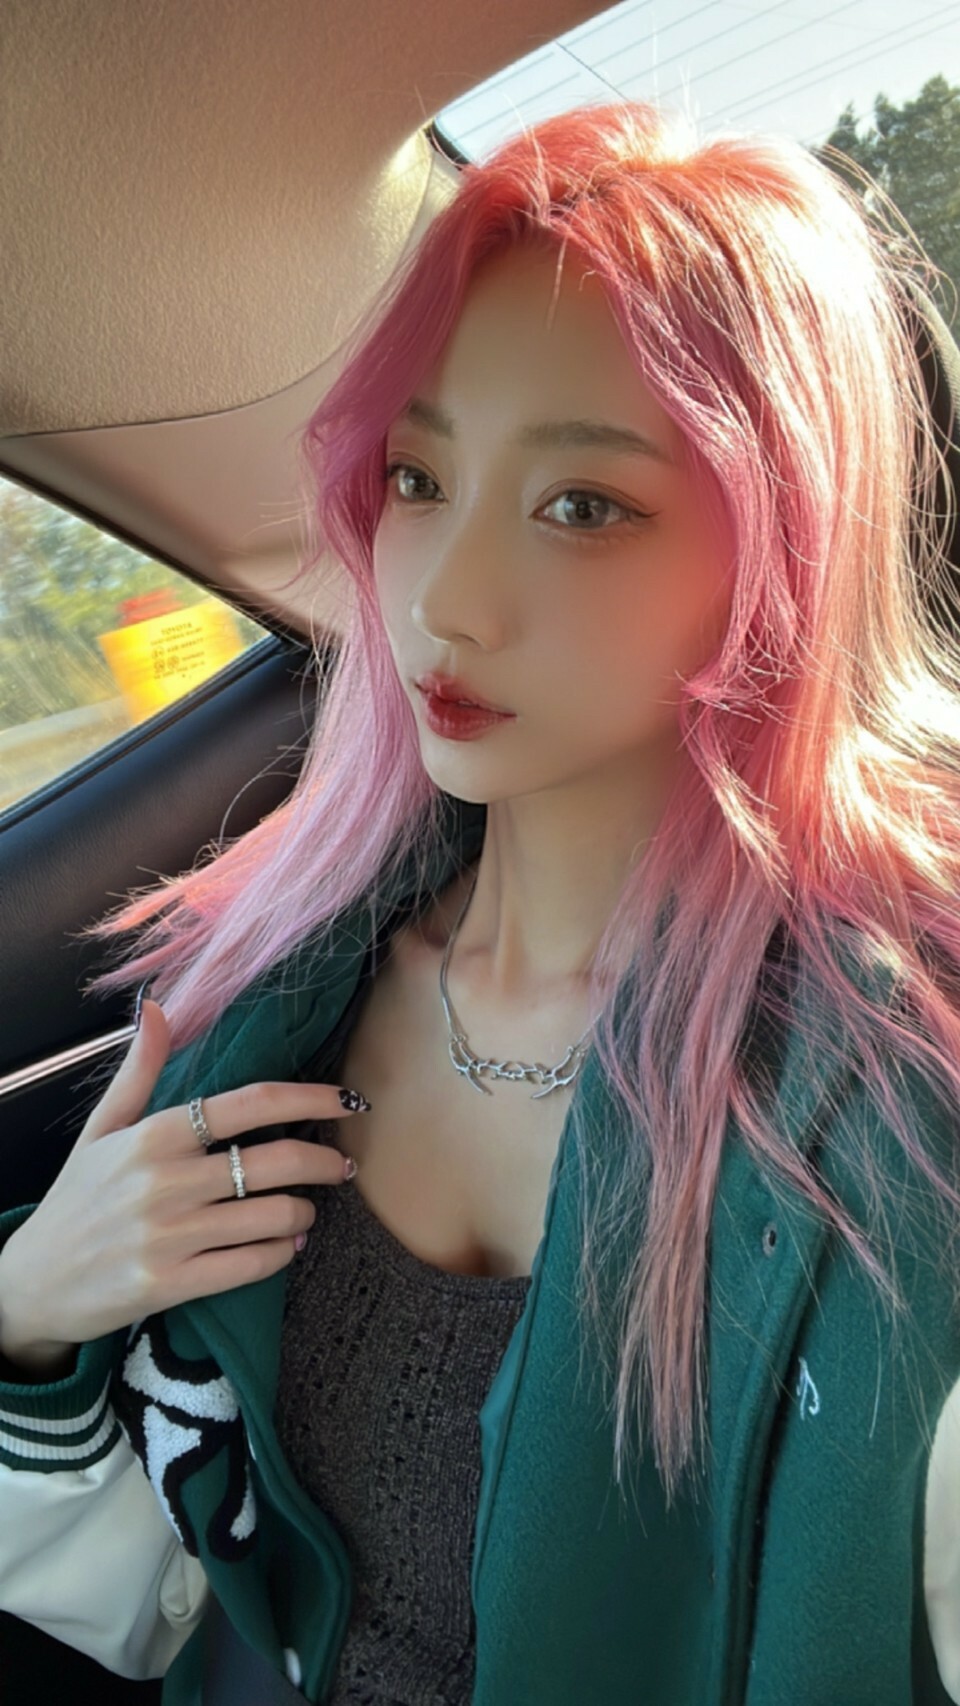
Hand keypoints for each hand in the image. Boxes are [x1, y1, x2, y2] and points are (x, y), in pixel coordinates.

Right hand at [0, 999, 366, 1367]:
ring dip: (304, 1213)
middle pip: (277, 1160)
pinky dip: (281, 1254)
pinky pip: (252, 1265)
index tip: (347, 1101)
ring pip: (273, 1215)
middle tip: (343, 1166)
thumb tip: (156, 1007)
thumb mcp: (100, 1130)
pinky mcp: (169, 1284)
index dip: (311, 1098)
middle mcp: (165, 1179)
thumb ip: (138, 1071)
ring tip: (306, 1212)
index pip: (252, 1103)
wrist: (33, 1282)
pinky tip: (285, 1246)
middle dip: (325, 1162)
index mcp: (155, 1134)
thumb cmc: (76, 1200)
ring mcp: (169, 1234)